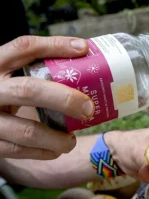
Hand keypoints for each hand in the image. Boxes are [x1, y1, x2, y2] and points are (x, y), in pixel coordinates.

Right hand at [0, 35, 94, 159]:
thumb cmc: (2, 93)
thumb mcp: (10, 75)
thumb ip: (35, 68)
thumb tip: (82, 54)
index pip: (24, 47)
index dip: (54, 46)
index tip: (83, 49)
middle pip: (28, 90)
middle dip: (64, 99)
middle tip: (89, 108)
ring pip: (27, 130)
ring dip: (56, 138)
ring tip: (72, 140)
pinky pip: (19, 151)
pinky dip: (43, 152)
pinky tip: (56, 150)